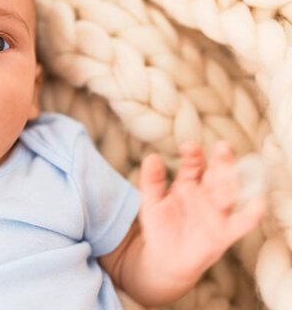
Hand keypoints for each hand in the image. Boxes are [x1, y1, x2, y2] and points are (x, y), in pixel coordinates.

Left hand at [138, 141, 264, 280]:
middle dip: (221, 161)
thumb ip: (151, 181)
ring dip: (233, 183)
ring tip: (232, 173)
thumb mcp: (151, 202)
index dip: (193, 154)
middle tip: (222, 147)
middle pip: (217, 174)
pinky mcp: (225, 233)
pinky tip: (256, 204)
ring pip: (229, 194)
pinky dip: (250, 215)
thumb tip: (151, 157)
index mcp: (188, 183)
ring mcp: (217, 212)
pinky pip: (241, 223)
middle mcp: (206, 194)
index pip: (193, 164)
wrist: (166, 260)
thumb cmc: (160, 226)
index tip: (189, 146)